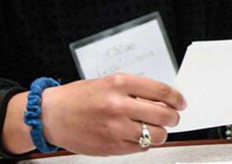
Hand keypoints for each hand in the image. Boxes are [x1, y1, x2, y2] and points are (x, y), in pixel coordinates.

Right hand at [38, 73, 185, 155]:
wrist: (51, 115)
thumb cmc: (77, 97)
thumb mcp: (107, 82)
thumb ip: (133, 89)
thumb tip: (161, 98)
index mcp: (119, 83)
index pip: (161, 91)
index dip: (176, 98)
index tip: (180, 102)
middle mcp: (119, 105)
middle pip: (163, 115)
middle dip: (173, 118)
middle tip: (172, 117)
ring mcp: (115, 128)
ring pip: (155, 135)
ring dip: (160, 133)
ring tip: (155, 129)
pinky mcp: (111, 147)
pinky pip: (140, 148)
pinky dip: (144, 143)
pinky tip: (137, 136)